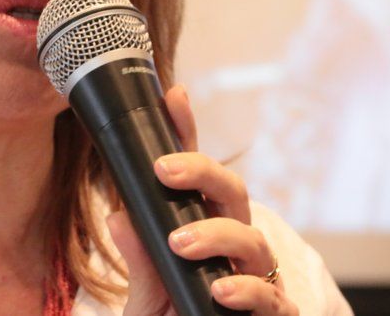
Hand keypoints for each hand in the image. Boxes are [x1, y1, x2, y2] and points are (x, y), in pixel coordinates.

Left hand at [107, 85, 298, 315]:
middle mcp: (231, 246)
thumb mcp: (146, 299)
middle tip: (165, 170)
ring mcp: (256, 278)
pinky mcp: (272, 314)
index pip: (193, 178)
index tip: (173, 96)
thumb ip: (139, 262)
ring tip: (181, 244)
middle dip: (201, 171)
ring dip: (216, 234)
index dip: (186, 134)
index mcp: (199, 229)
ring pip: (251, 237)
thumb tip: (118, 215)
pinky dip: (246, 291)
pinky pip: (269, 296)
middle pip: (230, 191)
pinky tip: (222, 292)